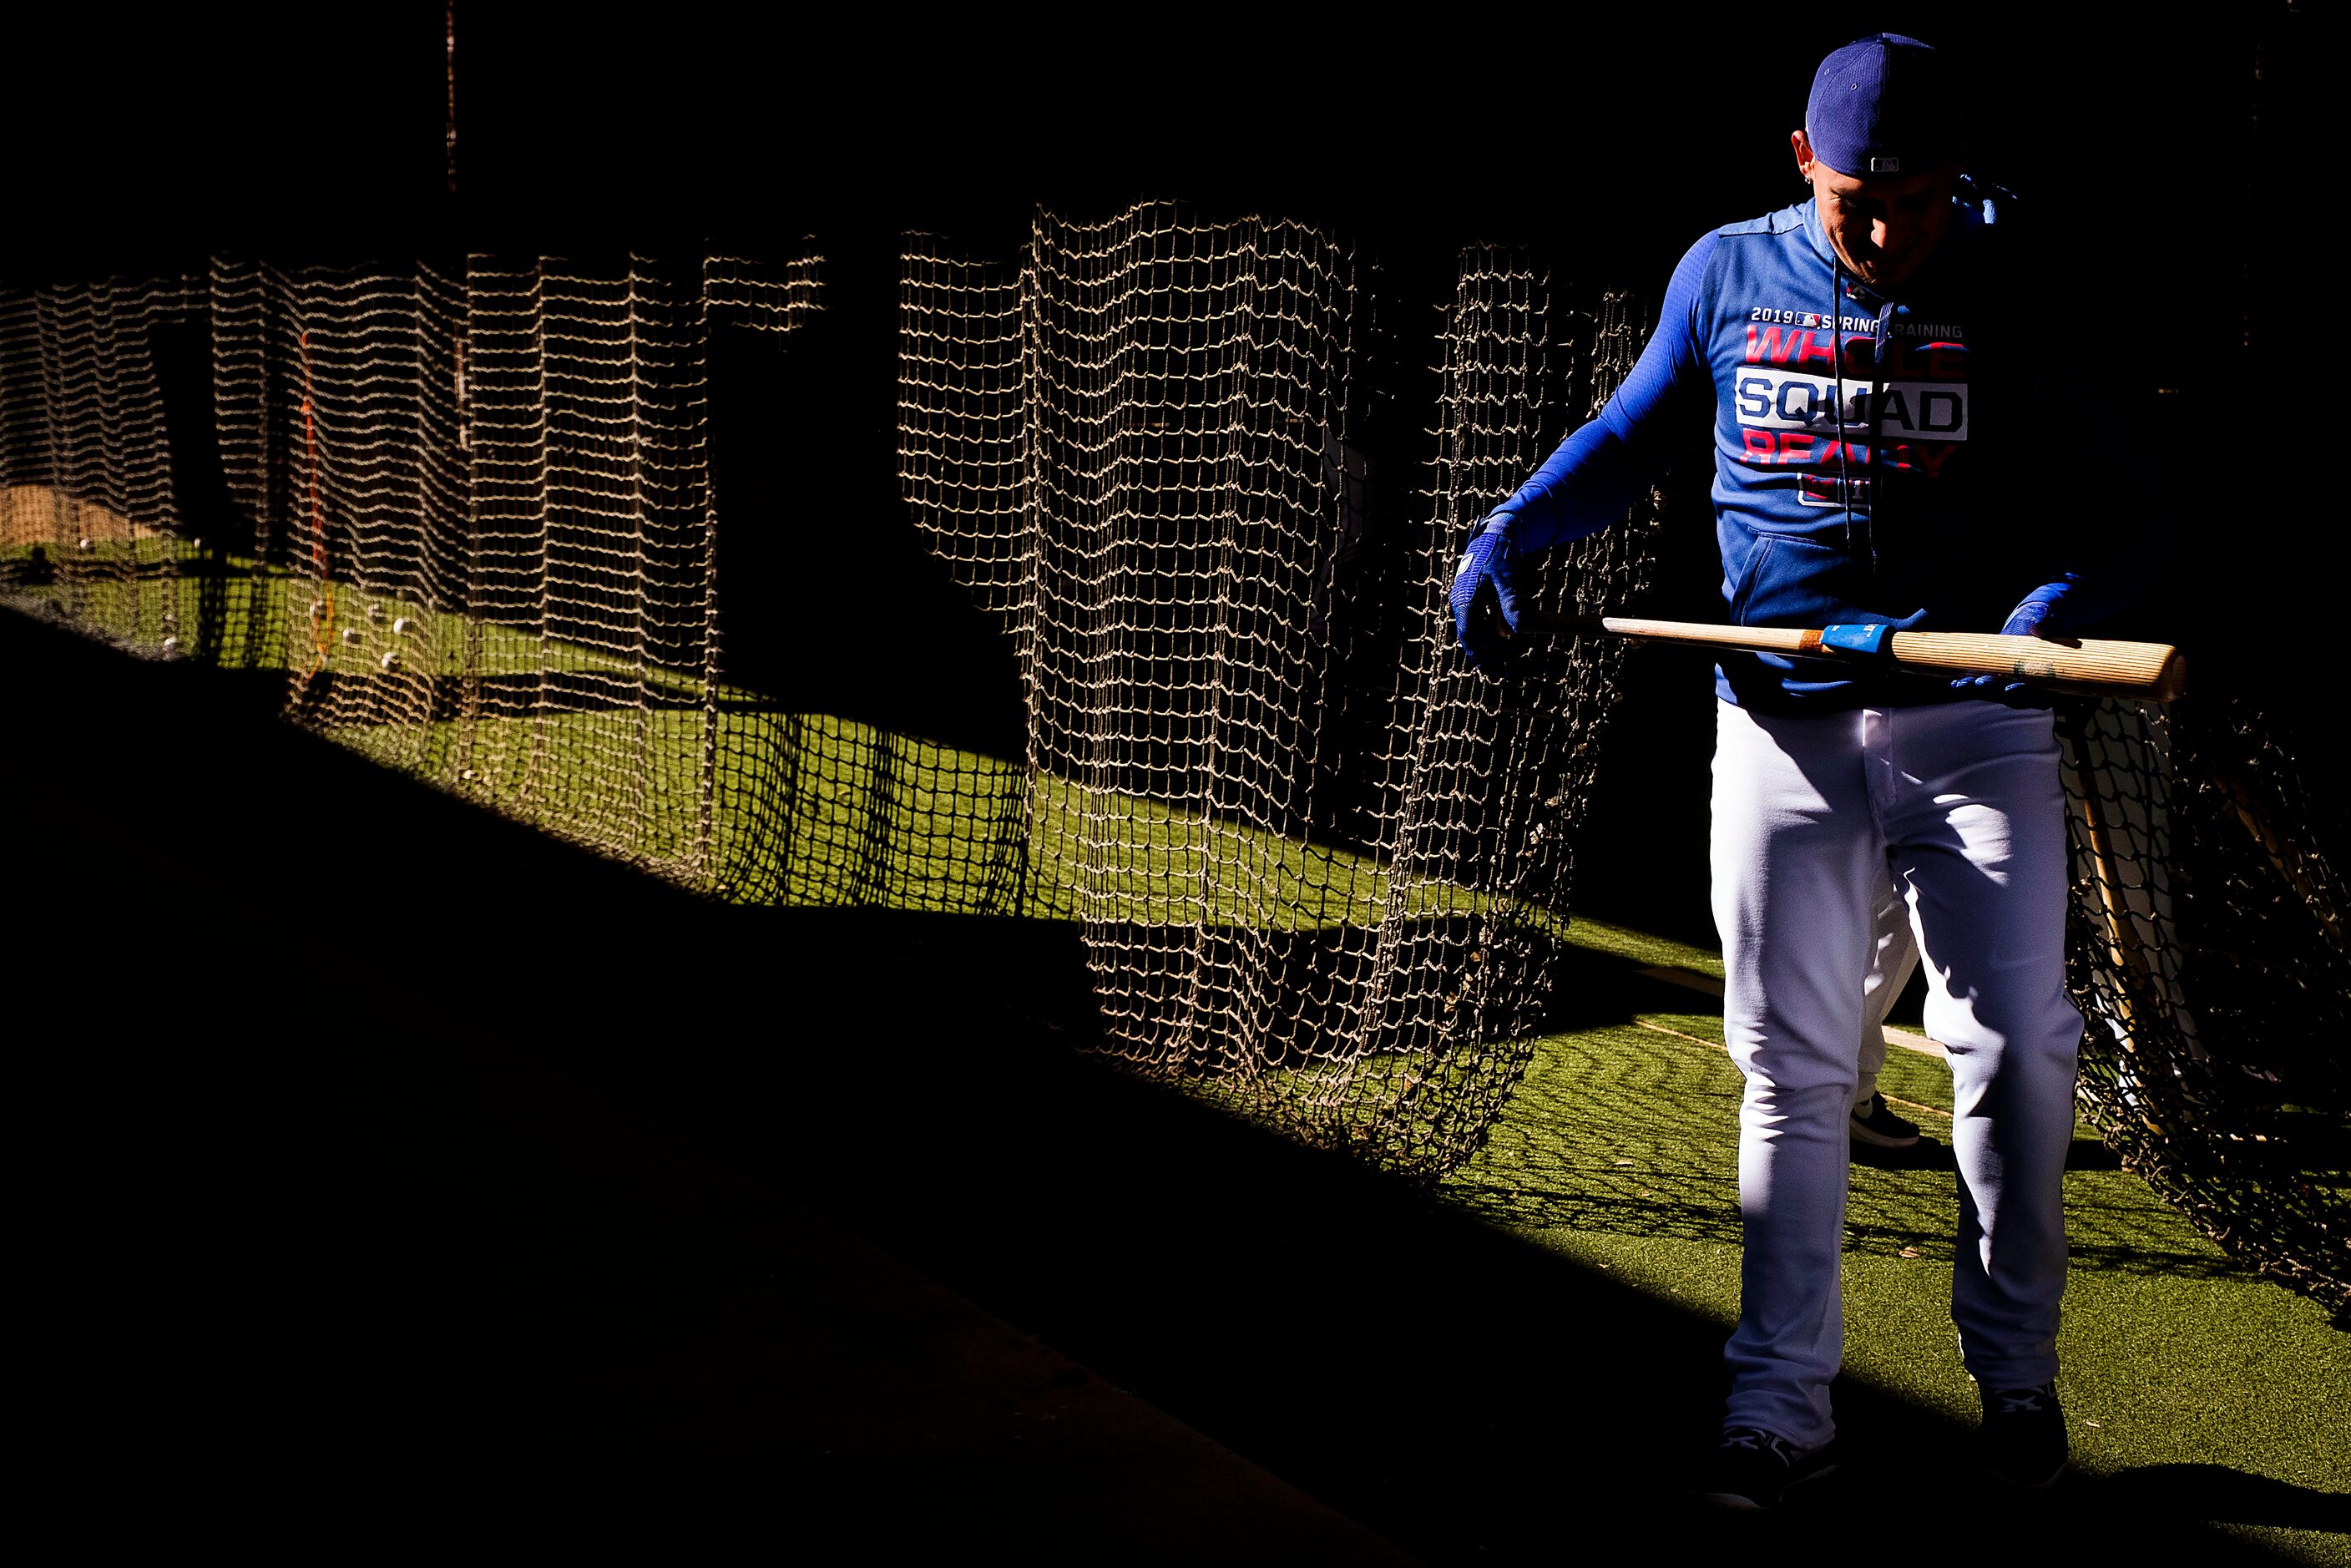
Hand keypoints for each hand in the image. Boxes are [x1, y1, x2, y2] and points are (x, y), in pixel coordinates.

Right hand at [1449, 520, 1521, 670]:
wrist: (1497, 535)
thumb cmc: (1501, 554)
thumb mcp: (1507, 578)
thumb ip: (1511, 602)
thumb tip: (1517, 630)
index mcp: (1465, 598)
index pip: (1469, 633)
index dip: (1479, 653)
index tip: (1490, 669)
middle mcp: (1463, 603)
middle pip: (1474, 637)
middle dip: (1488, 657)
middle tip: (1502, 675)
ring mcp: (1469, 602)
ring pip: (1480, 632)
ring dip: (1492, 650)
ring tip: (1506, 667)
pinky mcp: (1478, 601)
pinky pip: (1484, 624)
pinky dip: (1494, 637)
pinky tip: (1506, 648)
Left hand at [1953, 582, 2073, 704]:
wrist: (2040, 617)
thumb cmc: (2047, 617)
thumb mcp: (2047, 616)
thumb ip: (2043, 622)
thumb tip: (2038, 629)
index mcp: (2050, 676)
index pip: (2039, 693)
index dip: (2024, 692)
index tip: (2010, 688)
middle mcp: (2034, 684)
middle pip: (2014, 698)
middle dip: (1995, 692)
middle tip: (1979, 684)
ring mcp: (2016, 682)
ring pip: (1998, 694)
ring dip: (1979, 691)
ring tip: (1961, 685)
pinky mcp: (2001, 677)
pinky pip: (1988, 685)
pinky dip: (1973, 685)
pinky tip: (1955, 683)